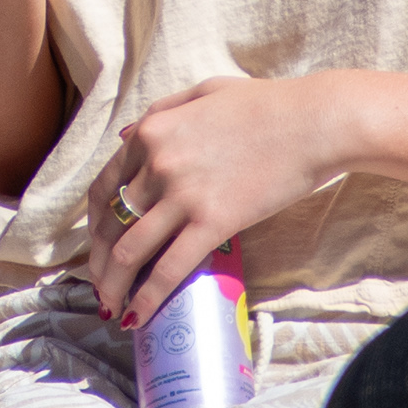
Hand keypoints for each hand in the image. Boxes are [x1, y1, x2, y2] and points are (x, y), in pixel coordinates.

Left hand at [89, 71, 358, 324]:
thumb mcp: (202, 92)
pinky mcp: (213, 222)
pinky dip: (148, 296)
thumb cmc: (266, 105)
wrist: (313, 123)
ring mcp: (182, 194)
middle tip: (99, 286)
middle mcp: (157, 163)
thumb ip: (161, 112)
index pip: (104, 187)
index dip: (94, 224)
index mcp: (151, 132)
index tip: (98, 246)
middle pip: (111, 224)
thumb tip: (126, 138)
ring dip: (114, 285)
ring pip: (130, 251)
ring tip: (112, 307)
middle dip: (99, 262)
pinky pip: (169, 267)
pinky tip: (140, 315)